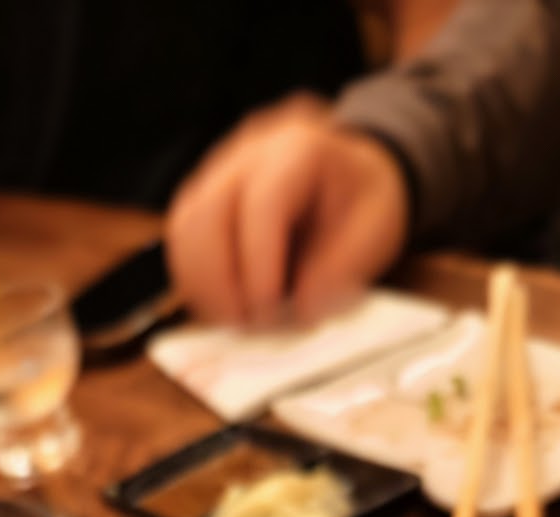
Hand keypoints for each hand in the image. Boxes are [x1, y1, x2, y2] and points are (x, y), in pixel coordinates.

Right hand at [166, 96, 408, 327]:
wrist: (350, 172)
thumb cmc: (362, 199)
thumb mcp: (377, 230)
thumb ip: (343, 269)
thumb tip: (302, 310)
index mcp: (300, 149)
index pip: (262, 201)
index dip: (258, 261)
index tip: (266, 310)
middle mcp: (250, 152)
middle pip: (208, 211)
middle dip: (220, 280)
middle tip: (245, 325)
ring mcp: (219, 171)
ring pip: (184, 225)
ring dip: (200, 285)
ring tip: (232, 322)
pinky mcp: (202, 198)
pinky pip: (181, 239)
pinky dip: (194, 280)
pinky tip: (220, 308)